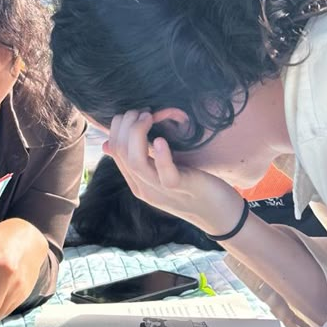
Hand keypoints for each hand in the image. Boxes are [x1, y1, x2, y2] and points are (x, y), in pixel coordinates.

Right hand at [105, 111, 244, 236]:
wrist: (219, 215)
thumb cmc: (191, 187)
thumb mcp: (160, 172)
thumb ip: (139, 160)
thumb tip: (107, 145)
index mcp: (136, 182)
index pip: (114, 150)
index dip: (119, 126)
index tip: (135, 113)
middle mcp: (143, 187)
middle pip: (121, 152)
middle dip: (127, 124)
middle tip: (143, 111)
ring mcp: (160, 190)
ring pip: (136, 162)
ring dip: (137, 134)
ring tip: (148, 117)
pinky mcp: (179, 189)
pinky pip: (165, 174)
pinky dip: (161, 155)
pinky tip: (160, 139)